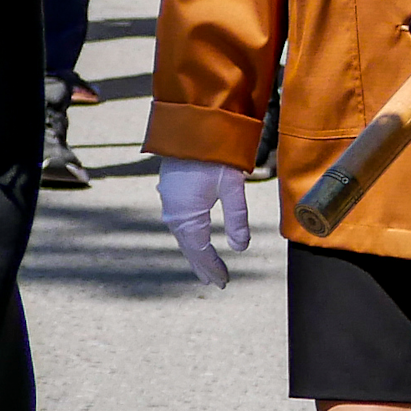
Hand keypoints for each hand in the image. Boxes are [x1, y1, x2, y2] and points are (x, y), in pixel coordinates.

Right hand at [160, 157, 250, 287]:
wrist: (192, 127)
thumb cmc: (215, 156)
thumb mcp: (232, 188)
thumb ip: (238, 219)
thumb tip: (241, 248)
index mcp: (187, 217)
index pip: (201, 252)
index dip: (212, 268)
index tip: (224, 282)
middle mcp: (173, 213)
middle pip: (190, 248)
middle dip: (203, 266)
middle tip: (216, 283)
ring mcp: (169, 203)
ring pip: (183, 236)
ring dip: (195, 253)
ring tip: (206, 268)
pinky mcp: (171, 193)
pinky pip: (180, 224)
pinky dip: (189, 237)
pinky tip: (194, 240)